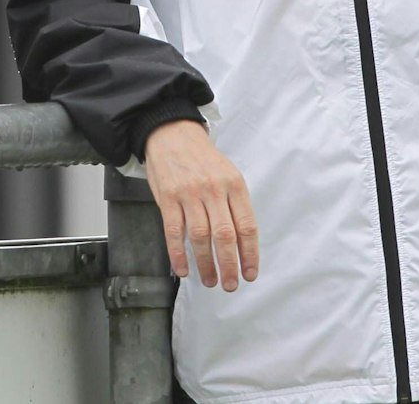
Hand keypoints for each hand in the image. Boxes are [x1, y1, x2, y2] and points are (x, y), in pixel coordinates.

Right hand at [142, 120, 258, 290]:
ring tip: (209, 281)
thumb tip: (243, 243)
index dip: (250, 254)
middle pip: (225, 234)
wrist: (172, 133)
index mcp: (234, 184)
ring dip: (205, 263)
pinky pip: (174, 231)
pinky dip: (179, 254)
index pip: (247, 225)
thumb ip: (234, 203)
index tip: (249, 274)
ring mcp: (190, 193)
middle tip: (230, 285)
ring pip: (200, 236)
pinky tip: (184, 269)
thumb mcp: (227, 173)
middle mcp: (214, 189)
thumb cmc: (202, 159)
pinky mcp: (168, 197)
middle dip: (229, 264)